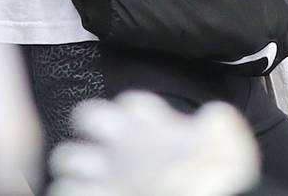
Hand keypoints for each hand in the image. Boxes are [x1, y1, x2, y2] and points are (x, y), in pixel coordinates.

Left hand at [48, 92, 259, 195]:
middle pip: (85, 117)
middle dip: (94, 131)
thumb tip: (211, 119)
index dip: (134, 114)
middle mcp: (122, 138)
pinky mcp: (94, 194)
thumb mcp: (224, 130)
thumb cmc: (217, 171)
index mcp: (153, 119)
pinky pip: (63, 190)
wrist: (204, 195)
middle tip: (102, 155)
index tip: (140, 128)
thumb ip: (212, 120)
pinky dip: (70, 193)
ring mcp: (104, 169)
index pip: (131, 101)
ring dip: (74, 168)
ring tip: (86, 181)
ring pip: (65, 156)